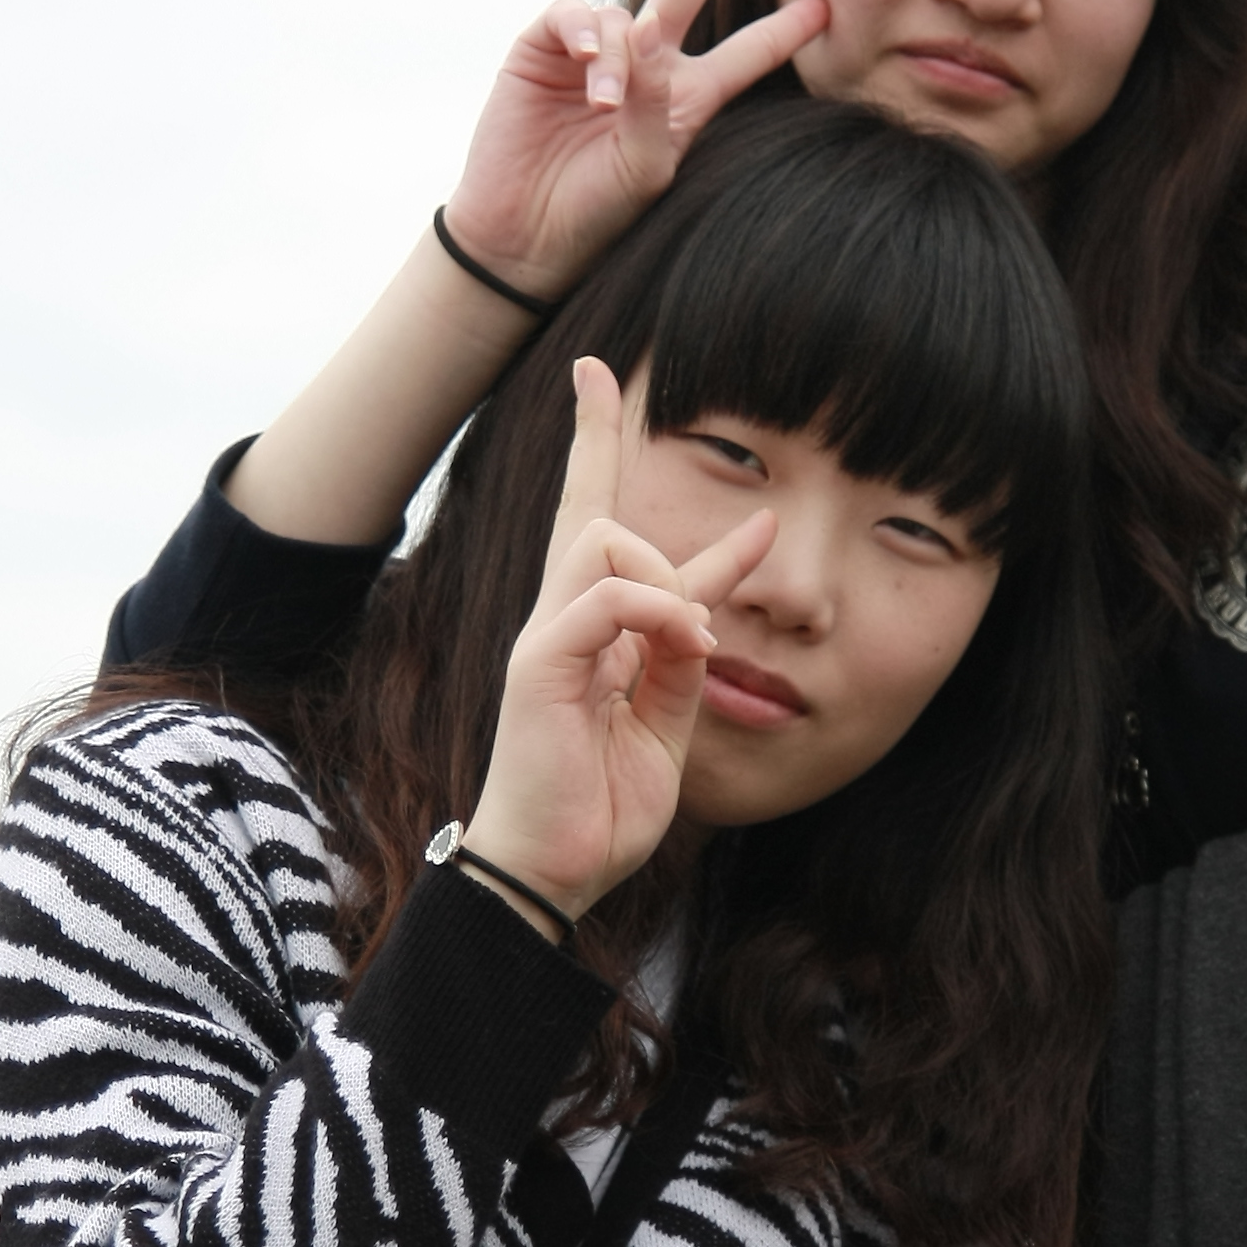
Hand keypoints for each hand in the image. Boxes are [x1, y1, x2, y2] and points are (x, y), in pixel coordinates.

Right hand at [438, 0, 829, 302]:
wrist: (525, 237)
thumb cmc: (597, 212)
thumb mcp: (648, 167)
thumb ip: (658, 104)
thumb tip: (643, 33)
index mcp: (687, 97)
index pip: (745, 54)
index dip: (781, 30)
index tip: (821, 7)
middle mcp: (647, 62)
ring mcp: (594, 50)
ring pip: (623, 13)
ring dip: (619, 54)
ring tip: (604, 105)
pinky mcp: (543, 48)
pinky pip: (573, 14)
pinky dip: (583, 32)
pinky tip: (588, 65)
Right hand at [465, 359, 774, 918]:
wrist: (555, 874)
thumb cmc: (599, 808)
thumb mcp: (665, 727)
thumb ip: (681, 660)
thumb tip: (708, 603)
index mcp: (589, 632)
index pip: (591, 516)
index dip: (597, 439)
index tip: (596, 372)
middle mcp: (559, 621)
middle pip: (591, 507)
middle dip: (609, 455)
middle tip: (697, 593)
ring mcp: (543, 638)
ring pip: (603, 539)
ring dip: (669, 580)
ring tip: (697, 643)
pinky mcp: (537, 664)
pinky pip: (604, 596)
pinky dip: (660, 612)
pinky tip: (690, 648)